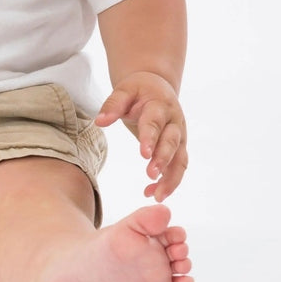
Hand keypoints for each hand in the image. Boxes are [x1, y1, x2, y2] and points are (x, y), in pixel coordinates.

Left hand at [94, 71, 187, 200]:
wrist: (158, 86)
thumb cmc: (138, 90)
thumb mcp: (124, 90)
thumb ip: (113, 105)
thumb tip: (100, 121)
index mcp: (160, 105)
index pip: (155, 123)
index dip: (150, 138)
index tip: (144, 154)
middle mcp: (174, 122)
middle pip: (172, 142)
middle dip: (163, 159)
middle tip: (151, 174)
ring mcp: (180, 136)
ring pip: (180, 159)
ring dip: (171, 178)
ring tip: (157, 195)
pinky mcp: (180, 147)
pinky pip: (178, 167)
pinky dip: (169, 182)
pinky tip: (154, 193)